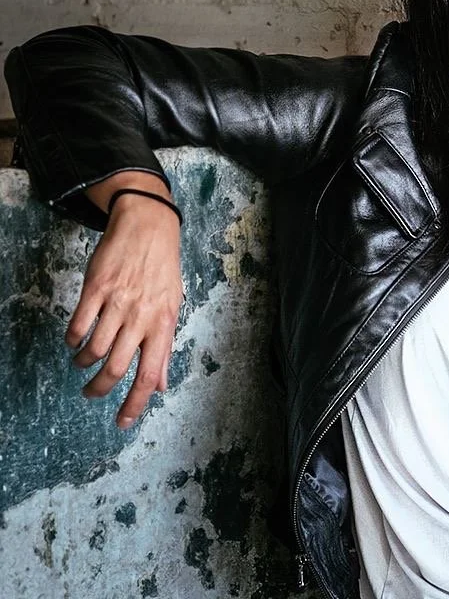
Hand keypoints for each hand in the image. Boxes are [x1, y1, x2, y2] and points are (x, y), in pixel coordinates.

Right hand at [70, 174, 183, 428]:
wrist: (148, 227)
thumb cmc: (162, 269)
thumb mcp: (173, 307)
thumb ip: (164, 346)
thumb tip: (162, 384)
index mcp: (163, 323)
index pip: (150, 373)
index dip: (135, 403)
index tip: (122, 423)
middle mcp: (141, 316)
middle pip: (116, 368)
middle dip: (100, 389)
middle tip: (91, 394)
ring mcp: (117, 302)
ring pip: (94, 349)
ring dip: (83, 364)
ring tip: (81, 363)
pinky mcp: (96, 288)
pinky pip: (79, 324)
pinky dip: (72, 340)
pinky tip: (74, 341)